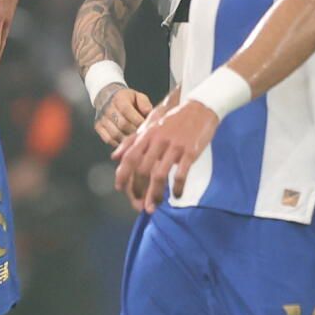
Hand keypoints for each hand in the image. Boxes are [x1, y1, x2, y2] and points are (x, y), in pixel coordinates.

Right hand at [94, 84, 152, 145]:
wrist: (106, 96)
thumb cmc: (126, 99)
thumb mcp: (137, 96)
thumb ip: (144, 104)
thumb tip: (148, 114)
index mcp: (119, 99)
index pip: (127, 111)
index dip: (138, 121)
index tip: (147, 127)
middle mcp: (108, 108)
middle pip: (122, 124)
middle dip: (135, 132)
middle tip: (143, 136)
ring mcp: (102, 119)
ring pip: (115, 134)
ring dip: (127, 139)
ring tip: (136, 140)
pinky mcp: (98, 127)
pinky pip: (108, 139)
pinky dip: (118, 143)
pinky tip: (126, 143)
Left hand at [114, 94, 217, 211]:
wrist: (200, 108)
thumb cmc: (174, 120)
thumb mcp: (150, 127)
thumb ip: (131, 142)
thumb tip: (114, 157)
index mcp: (147, 136)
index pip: (129, 157)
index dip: (122, 174)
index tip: (120, 188)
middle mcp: (158, 141)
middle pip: (143, 170)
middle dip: (139, 190)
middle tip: (139, 205)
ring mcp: (174, 147)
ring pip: (160, 175)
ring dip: (155, 194)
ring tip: (154, 206)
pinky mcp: (190, 152)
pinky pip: (181, 174)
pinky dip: (177, 188)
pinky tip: (177, 196)